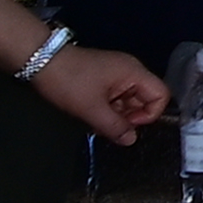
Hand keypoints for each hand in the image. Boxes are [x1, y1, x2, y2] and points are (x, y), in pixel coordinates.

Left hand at [32, 41, 167, 144]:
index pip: (161, 95)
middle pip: (145, 99)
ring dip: (117, 114)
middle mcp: (130, 71)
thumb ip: (114, 126)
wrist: (42, 61)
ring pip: (129, 100)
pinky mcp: (105, 77)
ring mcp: (117, 73)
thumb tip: (130, 140)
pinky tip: (92, 113)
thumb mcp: (91, 108)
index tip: (127, 125)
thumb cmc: (69, 82)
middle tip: (109, 126)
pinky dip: (108, 108)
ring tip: (97, 120)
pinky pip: (117, 96)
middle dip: (130, 116)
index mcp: (134, 73)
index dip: (149, 115)